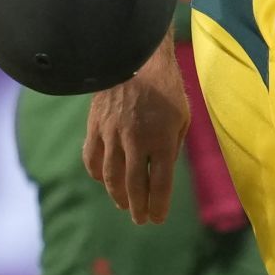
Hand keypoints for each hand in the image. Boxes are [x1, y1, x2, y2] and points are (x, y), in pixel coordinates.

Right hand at [84, 36, 187, 223]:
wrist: (135, 55)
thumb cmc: (165, 86)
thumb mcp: (182, 117)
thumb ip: (173, 146)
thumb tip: (163, 171)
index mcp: (161, 139)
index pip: (159, 185)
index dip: (158, 207)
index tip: (157, 218)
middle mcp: (135, 140)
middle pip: (134, 186)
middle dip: (138, 207)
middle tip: (141, 219)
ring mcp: (112, 133)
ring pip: (111, 176)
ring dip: (117, 195)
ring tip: (124, 204)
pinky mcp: (95, 125)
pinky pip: (92, 157)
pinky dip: (97, 173)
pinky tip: (103, 179)